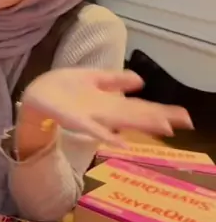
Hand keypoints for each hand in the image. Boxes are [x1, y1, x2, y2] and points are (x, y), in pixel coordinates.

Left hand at [23, 69, 192, 145]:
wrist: (38, 93)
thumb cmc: (64, 87)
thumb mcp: (93, 78)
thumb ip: (115, 80)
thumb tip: (140, 82)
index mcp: (109, 102)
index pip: (139, 107)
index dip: (160, 111)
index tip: (183, 117)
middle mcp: (105, 112)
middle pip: (135, 115)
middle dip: (158, 118)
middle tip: (182, 123)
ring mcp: (92, 117)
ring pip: (121, 121)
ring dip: (141, 124)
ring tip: (164, 128)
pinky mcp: (75, 120)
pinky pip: (93, 128)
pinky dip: (107, 135)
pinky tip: (121, 142)